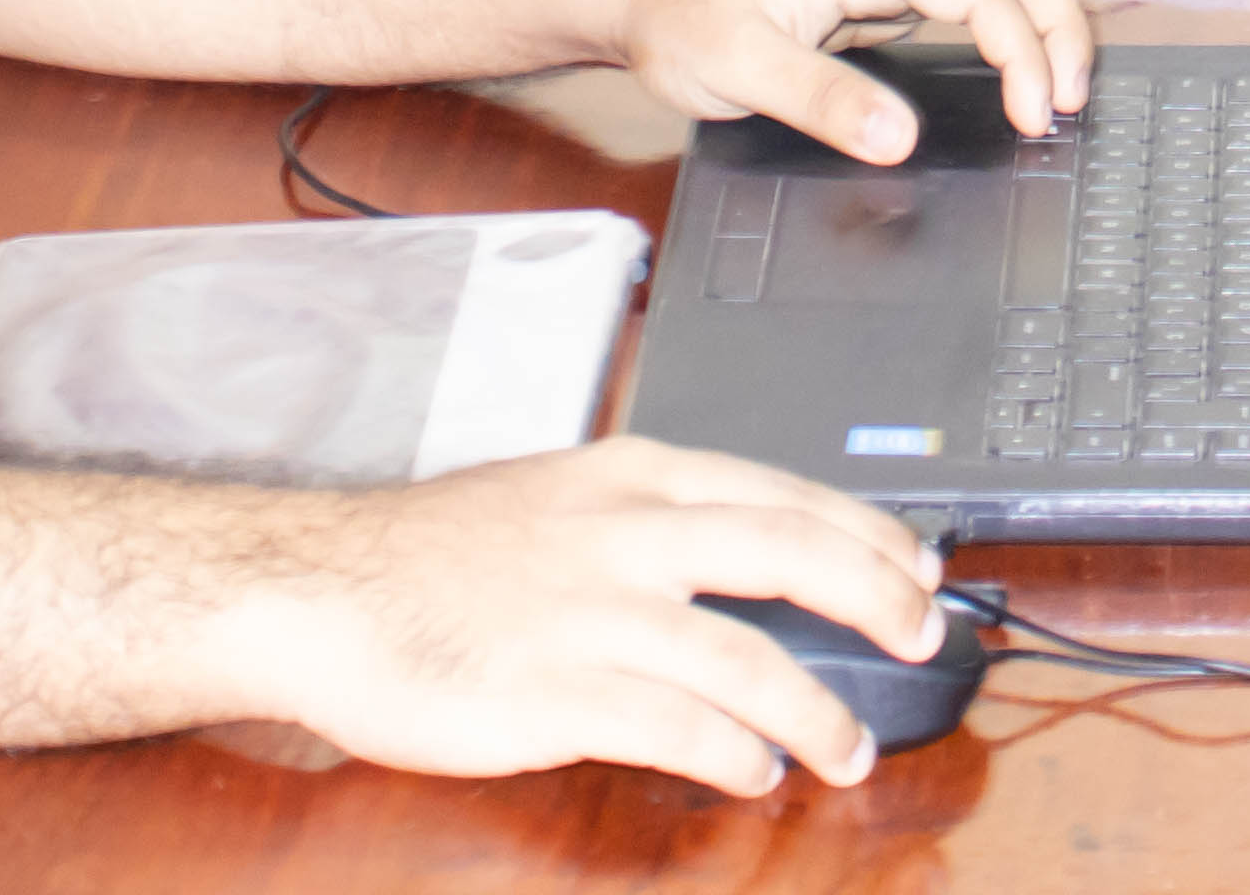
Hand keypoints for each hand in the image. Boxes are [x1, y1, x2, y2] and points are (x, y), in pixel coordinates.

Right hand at [209, 435, 950, 793]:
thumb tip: (740, 552)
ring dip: (813, 712)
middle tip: (925, 640)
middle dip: (875, 600)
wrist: (324, 591)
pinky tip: (753, 771)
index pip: (782, 494)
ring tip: (847, 750)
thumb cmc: (433, 554)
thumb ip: (646, 518)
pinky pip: (672, 727)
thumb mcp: (554, 495)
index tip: (919, 567)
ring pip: (744, 658)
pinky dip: (730, 752)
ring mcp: (590, 615)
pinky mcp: (553, 693)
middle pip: (789, 556)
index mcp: (630, 478)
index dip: (866, 534)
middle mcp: (623, 535)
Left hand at [612, 0, 1096, 152]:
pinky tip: (1006, 75)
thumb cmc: (676, 7)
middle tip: (1075, 102)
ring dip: (1037, 21)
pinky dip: (1001, 30)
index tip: (1035, 117)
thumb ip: (822, 99)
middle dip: (1059, 24)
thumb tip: (898, 138)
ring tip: (1059, 90)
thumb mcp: (738, 64)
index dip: (1023, 52)